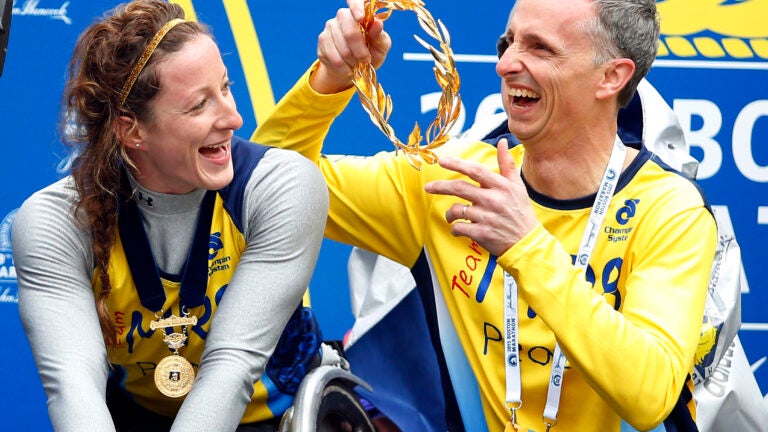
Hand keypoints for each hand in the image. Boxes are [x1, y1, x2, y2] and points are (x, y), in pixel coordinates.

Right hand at [311, 0, 391, 93]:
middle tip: (365, 60)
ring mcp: (330, 26)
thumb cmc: (371, 54)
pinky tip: (347, 67)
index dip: (356, 7)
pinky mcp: (322, 40)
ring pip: (342, 48)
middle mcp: (343, 15)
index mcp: (360, 13)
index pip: (355, 1)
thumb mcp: (380, 46)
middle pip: (350, 31)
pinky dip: (344, 67)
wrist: (353, 69)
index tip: (361, 18)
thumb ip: (379, 36)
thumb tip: (378, 23)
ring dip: (352, 61)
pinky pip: (334, 58)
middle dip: (360, 51)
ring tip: (356, 63)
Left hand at [424, 139, 538, 256]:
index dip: (457, 164)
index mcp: (501, 186)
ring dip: (449, 214)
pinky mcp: (482, 234)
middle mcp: (493, 200)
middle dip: (440, 187)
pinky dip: (455, 228)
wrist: (527, 242)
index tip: (442, 161)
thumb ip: (506, 163)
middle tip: (428, 187)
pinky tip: (459, 229)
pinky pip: (458, 228)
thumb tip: (502, 141)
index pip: (475, 170)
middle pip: (460, 188)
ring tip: (451, 216)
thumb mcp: (517, 186)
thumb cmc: (520, 212)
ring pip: (456, 210)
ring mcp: (487, 217)